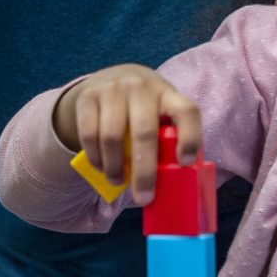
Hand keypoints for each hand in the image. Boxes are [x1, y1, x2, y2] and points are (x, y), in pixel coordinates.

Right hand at [51, 65, 201, 204]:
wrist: (111, 78)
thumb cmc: (145, 109)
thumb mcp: (161, 114)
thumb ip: (168, 139)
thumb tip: (175, 181)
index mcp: (168, 94)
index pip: (186, 111)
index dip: (189, 137)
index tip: (185, 163)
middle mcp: (141, 87)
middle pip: (144, 132)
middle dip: (144, 171)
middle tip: (144, 198)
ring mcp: (112, 89)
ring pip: (112, 136)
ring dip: (114, 167)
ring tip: (117, 181)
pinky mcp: (87, 97)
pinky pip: (89, 134)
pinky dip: (95, 157)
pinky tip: (101, 167)